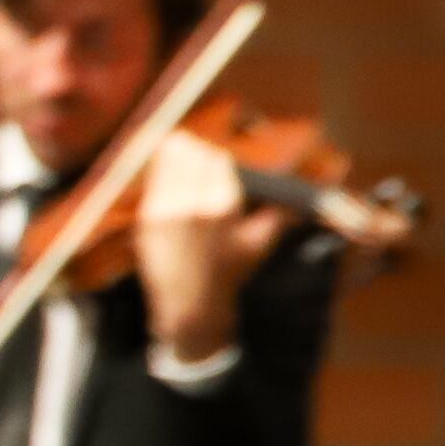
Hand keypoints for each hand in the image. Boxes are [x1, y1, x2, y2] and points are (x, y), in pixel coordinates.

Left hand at [131, 126, 282, 364]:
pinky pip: (153, 184)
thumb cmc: (228, 272)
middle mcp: (195, 204)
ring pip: (168, 165)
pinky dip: (157, 170)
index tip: (213, 155)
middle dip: (194, 150)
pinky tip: (160, 163)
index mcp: (225, 207)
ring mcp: (167, 211)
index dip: (215, 156)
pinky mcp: (148, 219)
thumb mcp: (260, 243)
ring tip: (175, 143)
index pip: (218, 162)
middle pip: (192, 158)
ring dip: (173, 153)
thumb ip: (278, 214)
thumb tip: (296, 196)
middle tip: (190, 144)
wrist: (190, 302)